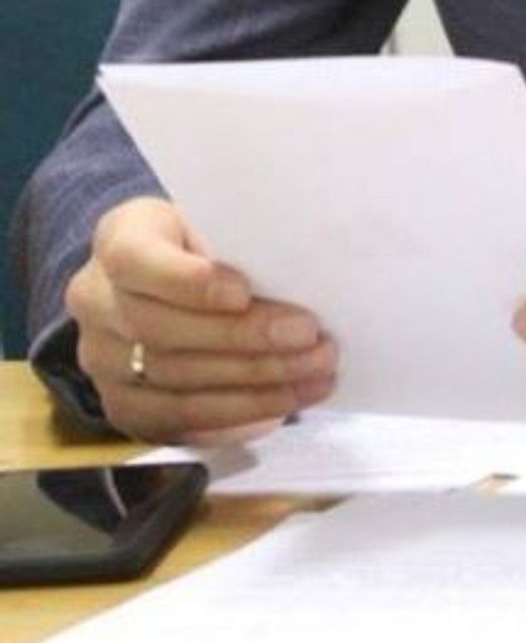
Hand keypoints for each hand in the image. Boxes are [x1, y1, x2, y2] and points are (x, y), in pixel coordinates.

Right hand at [65, 197, 337, 442]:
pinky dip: (233, 421)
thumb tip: (300, 278)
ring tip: (313, 376)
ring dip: (254, 387)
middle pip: (164, 332)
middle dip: (245, 340)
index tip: (244, 292)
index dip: (190, 283)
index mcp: (118, 240)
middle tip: (311, 340)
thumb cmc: (198, 240)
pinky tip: (280, 409)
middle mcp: (96, 303)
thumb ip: (234, 242)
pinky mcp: (121, 406)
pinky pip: (176, 425)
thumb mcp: (209, 217)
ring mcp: (102, 361)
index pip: (137, 261)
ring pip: (176, 385)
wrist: (154, 276)